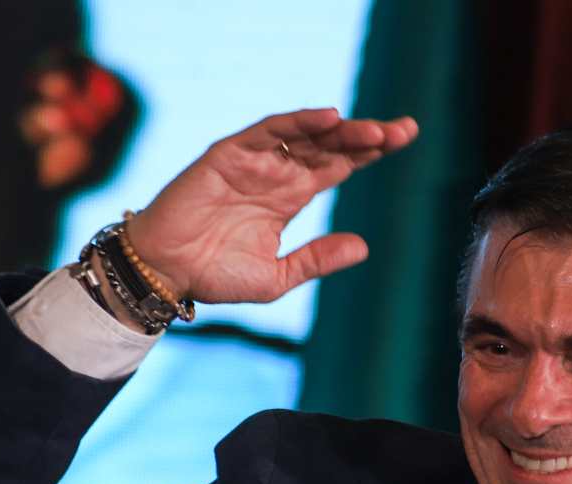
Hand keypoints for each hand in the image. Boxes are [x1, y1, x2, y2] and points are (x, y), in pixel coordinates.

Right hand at [124, 108, 417, 303]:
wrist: (166, 273)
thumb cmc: (214, 275)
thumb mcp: (277, 275)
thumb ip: (317, 259)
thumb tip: (364, 247)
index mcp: (289, 196)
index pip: (339, 165)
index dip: (371, 153)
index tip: (405, 140)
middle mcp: (277, 172)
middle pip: (331, 144)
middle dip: (369, 136)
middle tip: (405, 131)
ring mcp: (255, 161)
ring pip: (306, 134)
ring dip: (341, 130)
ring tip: (377, 133)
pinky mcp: (230, 154)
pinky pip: (269, 130)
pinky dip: (298, 122)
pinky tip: (329, 119)